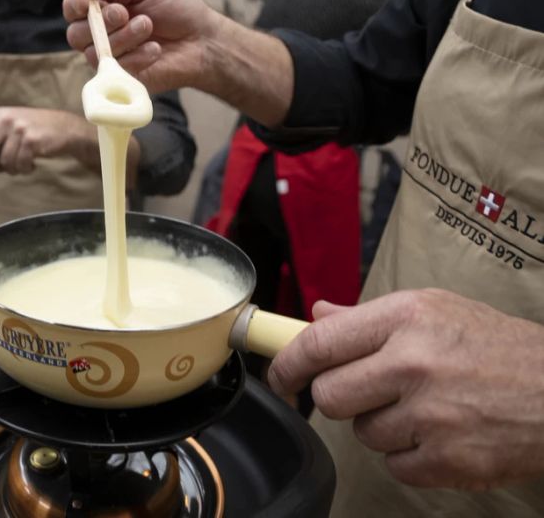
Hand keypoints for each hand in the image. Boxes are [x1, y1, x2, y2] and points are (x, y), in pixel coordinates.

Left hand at [0, 107, 93, 175]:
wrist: (66, 128)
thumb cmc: (36, 130)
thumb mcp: (10, 126)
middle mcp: (6, 119)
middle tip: (0, 170)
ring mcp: (19, 129)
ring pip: (4, 162)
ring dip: (12, 169)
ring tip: (22, 163)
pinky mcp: (32, 140)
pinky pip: (20, 164)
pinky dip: (25, 169)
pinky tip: (32, 163)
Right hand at [64, 0, 221, 93]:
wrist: (203, 40)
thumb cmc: (178, 10)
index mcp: (104, 9)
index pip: (74, 9)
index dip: (74, 4)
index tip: (84, 0)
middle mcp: (102, 36)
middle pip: (76, 34)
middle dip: (100, 22)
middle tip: (124, 13)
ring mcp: (112, 60)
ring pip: (95, 53)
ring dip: (123, 36)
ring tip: (148, 26)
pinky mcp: (124, 80)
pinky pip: (115, 71)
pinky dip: (136, 56)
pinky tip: (155, 49)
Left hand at [268, 289, 543, 489]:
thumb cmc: (496, 347)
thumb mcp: (435, 310)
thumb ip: (368, 318)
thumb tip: (317, 316)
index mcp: (406, 318)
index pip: (319, 343)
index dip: (287, 363)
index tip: (280, 375)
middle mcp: (414, 363)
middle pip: (330, 396)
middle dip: (339, 399)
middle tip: (366, 392)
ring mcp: (432, 414)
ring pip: (362, 434)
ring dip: (382, 427)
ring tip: (423, 408)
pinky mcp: (449, 459)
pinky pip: (394, 466)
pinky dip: (410, 457)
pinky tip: (440, 434)